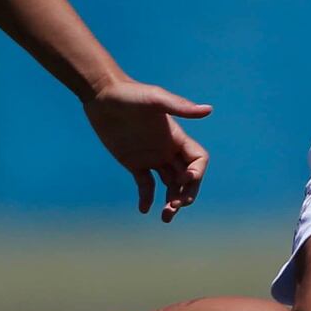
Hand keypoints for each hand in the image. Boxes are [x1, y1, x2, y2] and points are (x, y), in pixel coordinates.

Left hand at [82, 77, 212, 221]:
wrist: (102, 95)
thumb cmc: (130, 93)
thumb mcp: (155, 99)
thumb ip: (180, 107)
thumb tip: (208, 110)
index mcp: (177, 137)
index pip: (198, 160)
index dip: (197, 174)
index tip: (184, 180)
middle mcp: (168, 149)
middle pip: (186, 178)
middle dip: (186, 194)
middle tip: (175, 207)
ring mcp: (151, 157)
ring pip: (169, 185)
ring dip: (171, 202)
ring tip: (165, 217)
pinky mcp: (133, 162)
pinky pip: (145, 185)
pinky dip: (147, 198)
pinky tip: (144, 209)